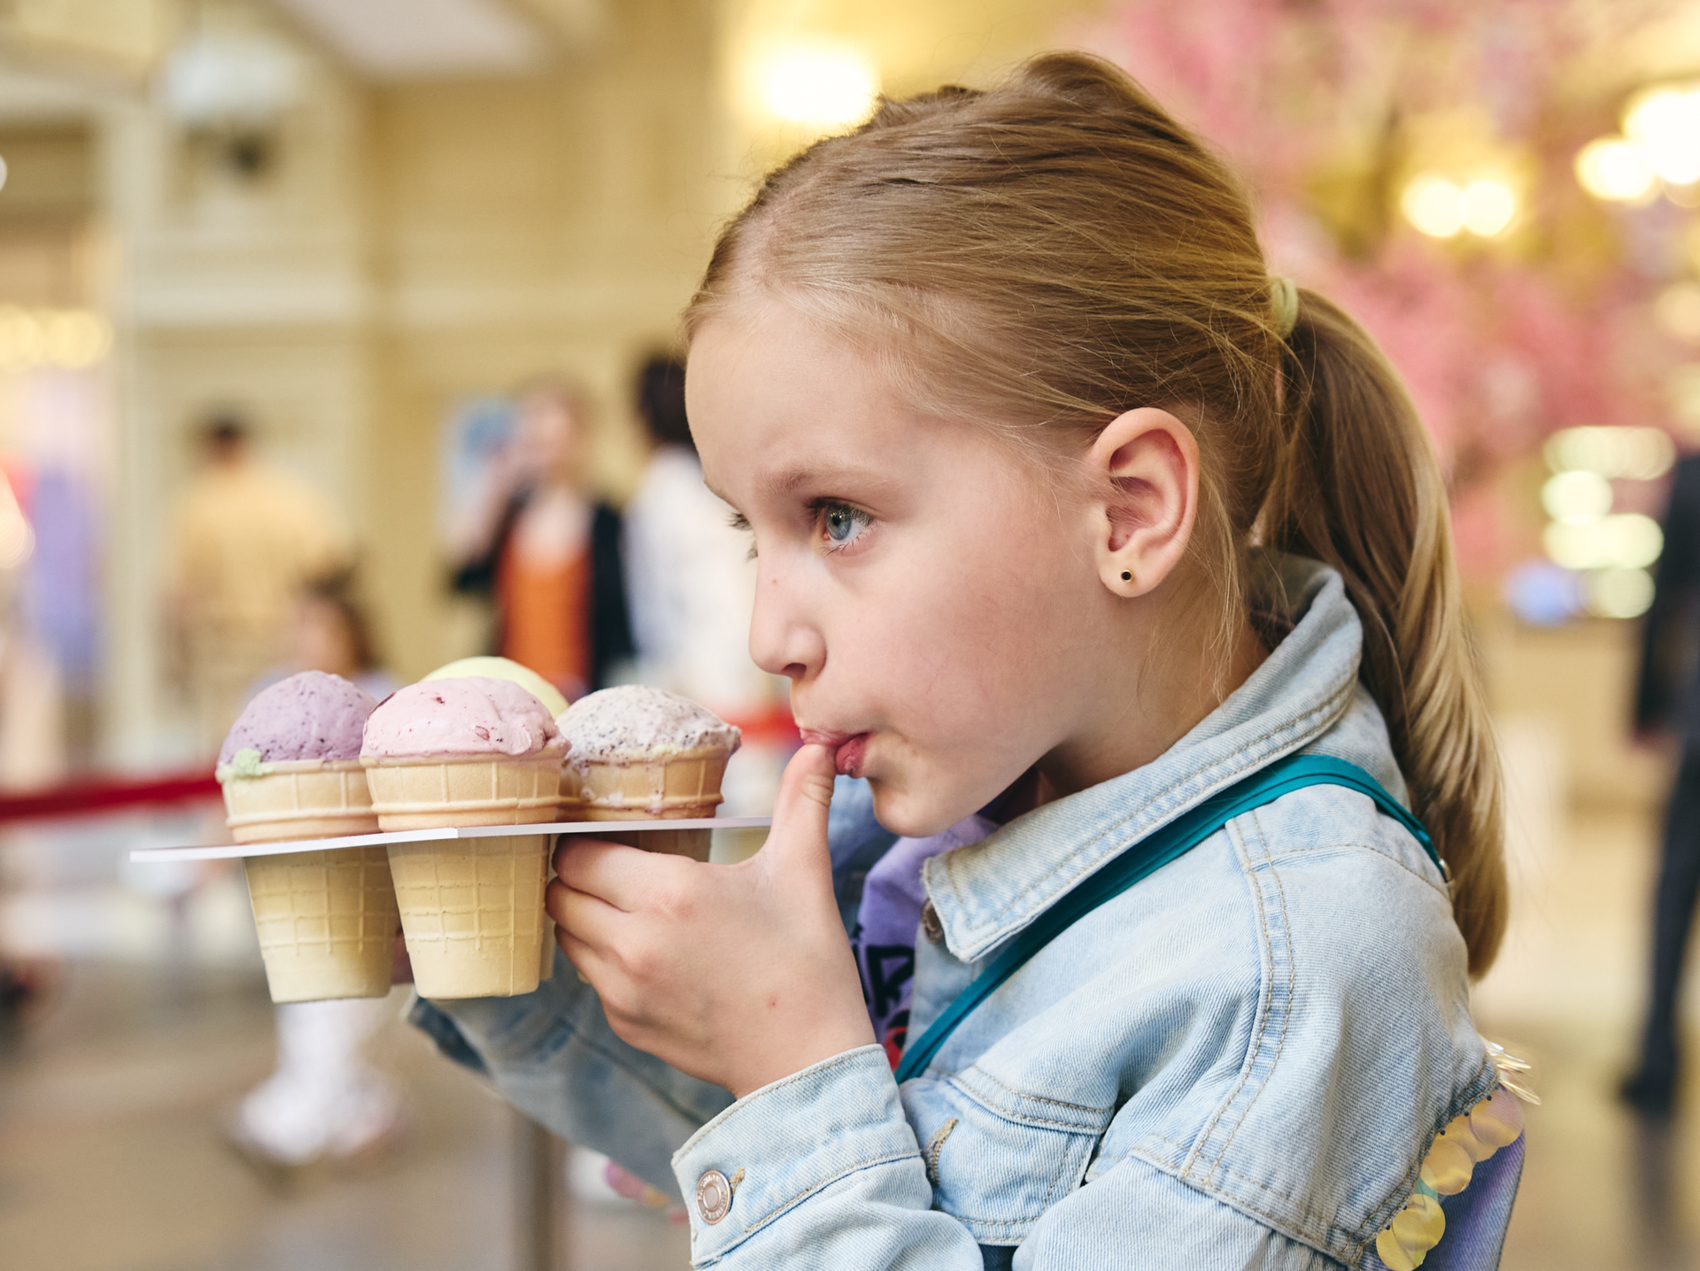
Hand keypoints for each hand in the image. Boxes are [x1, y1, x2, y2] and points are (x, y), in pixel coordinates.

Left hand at [548, 744, 874, 1097]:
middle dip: (581, 876)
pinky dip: (608, 962)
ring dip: (587, 918)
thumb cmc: (807, 960)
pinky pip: (592, 979)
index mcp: (668, 893)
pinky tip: (650, 954)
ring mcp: (622, 990)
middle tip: (616, 867)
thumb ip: (802, 801)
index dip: (588, 840)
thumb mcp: (803, 871)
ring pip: (567, 937)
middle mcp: (632, 942)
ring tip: (629, 908)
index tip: (612, 835)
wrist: (808, 1060)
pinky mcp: (625, 1025)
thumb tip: (820, 746)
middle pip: (561, 893)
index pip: (579, 853)